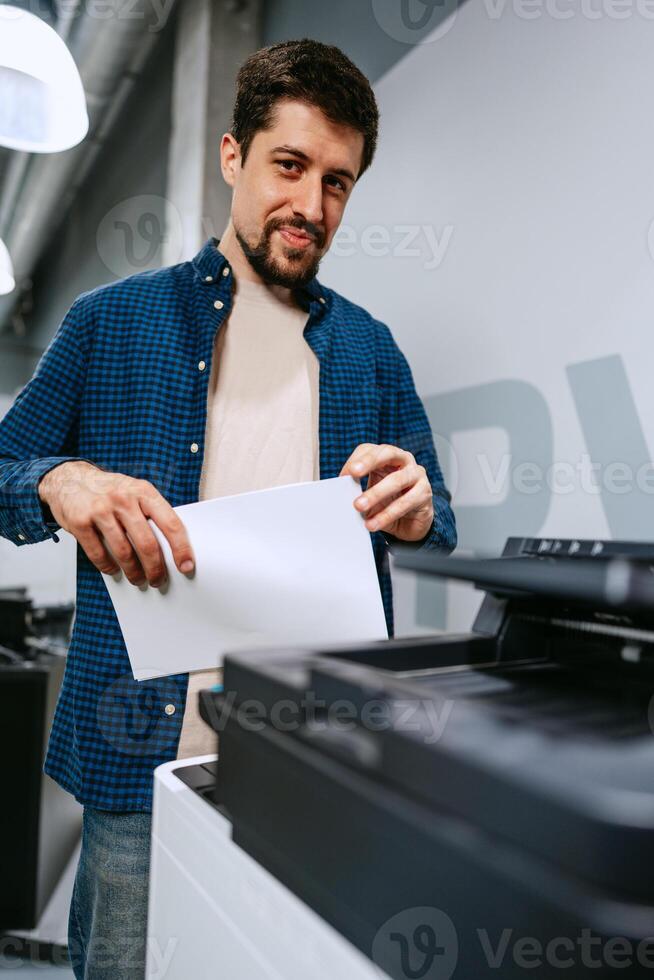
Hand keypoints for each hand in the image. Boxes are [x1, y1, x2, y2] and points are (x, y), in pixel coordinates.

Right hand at [38, 461, 193, 586]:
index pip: (171, 523)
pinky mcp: (80, 521)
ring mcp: (100, 510)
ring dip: (133, 572)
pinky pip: (98, 554)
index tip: (186, 566)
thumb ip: (151, 514)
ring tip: (138, 579)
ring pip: (124, 553)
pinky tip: (114, 570)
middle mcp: (124, 499)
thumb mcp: (135, 492)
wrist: (70, 479)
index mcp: (144, 492)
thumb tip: (170, 550)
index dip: (181, 548)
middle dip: (155, 569)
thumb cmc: (110, 491)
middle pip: (147, 544)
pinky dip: (108, 567)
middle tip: (158, 580)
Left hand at [339, 443, 433, 542]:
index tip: (343, 476)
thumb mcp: (370, 495)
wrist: (411, 523)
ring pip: (397, 479)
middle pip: (387, 453)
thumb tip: (341, 493)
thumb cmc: (389, 503)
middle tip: (353, 473)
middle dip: (369, 462)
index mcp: (387, 456)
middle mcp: (404, 460)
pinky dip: (388, 514)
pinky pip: (406, 502)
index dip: (356, 460)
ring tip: (359, 506)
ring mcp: (417, 475)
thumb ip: (358, 490)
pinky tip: (375, 522)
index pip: (370, 450)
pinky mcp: (425, 494)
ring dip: (376, 493)